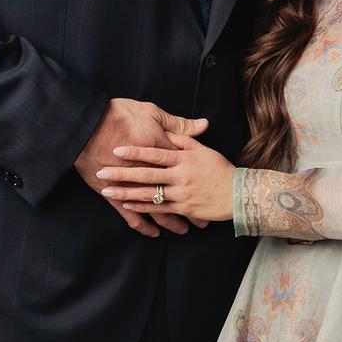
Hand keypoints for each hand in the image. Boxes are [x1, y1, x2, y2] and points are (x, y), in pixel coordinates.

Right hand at [76, 99, 209, 236]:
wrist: (85, 126)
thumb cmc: (117, 114)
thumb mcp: (151, 112)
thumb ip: (178, 123)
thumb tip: (204, 125)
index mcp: (162, 152)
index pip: (186, 169)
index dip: (199, 182)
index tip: (211, 190)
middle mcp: (151, 173)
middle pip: (176, 195)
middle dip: (190, 209)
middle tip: (202, 220)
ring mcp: (133, 185)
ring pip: (158, 209)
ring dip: (171, 222)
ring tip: (183, 230)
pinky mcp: (116, 194)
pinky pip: (133, 215)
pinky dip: (143, 226)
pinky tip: (153, 233)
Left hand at [96, 133, 235, 222]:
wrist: (239, 194)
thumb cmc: (221, 169)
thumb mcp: (204, 150)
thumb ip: (185, 140)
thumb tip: (171, 132)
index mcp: (184, 158)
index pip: (156, 153)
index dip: (136, 151)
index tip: (117, 149)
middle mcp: (181, 175)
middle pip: (147, 173)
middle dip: (122, 173)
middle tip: (103, 170)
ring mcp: (181, 193)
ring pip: (149, 193)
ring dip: (126, 192)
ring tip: (107, 190)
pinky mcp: (184, 208)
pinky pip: (159, 208)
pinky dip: (141, 207)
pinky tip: (126, 205)